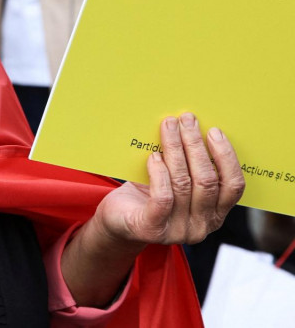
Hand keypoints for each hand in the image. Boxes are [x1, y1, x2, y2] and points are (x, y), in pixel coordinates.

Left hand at [96, 113, 243, 246]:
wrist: (117, 222)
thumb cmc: (148, 196)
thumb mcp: (175, 183)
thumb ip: (189, 166)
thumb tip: (191, 127)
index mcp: (215, 215)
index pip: (233, 187)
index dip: (226, 157)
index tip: (214, 130)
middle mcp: (201, 226)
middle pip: (206, 180)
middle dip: (196, 145)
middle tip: (186, 119)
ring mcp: (178, 230)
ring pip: (183, 183)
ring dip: (175, 149)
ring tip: (168, 127)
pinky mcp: (153, 229)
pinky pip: (163, 197)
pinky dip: (159, 173)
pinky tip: (154, 156)